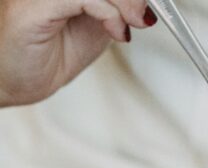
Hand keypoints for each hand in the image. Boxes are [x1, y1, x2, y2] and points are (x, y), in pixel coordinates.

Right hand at [0, 0, 155, 105]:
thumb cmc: (45, 53)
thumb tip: (146, 5)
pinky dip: (110, 13)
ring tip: (130, 25)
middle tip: (144, 14)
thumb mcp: (96, 26)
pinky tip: (116, 31)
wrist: (13, 79)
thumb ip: (118, 9)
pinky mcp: (32, 4)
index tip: (153, 5)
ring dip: (126, 3)